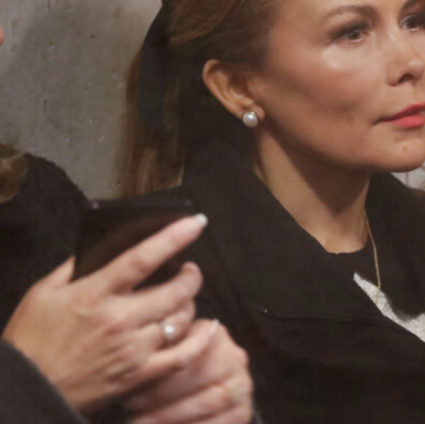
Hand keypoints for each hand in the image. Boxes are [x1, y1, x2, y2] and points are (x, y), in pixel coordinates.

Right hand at [1, 215, 212, 413]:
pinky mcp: (139, 374)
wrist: (28, 389)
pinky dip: (201, 340)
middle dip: (191, 275)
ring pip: (182, 318)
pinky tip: (208, 328)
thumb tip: (102, 246)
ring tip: (185, 298)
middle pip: (176, 289)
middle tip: (190, 269)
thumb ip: (74, 267)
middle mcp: (119, 319)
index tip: (196, 222)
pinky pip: (183, 355)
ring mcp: (132, 349)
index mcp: (94, 294)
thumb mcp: (42, 292)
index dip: (174, 237)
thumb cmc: (31, 339)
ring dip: (190, 304)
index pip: (143, 258)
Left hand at [126, 321, 253, 423]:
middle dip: (162, 398)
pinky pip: (220, 423)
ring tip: (142, 422)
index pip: (188, 355)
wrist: (201, 389)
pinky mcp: (244, 411)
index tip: (130, 393)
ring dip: (173, 416)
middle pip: (199, 378)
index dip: (159, 377)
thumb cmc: (173, 372)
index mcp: (215, 336)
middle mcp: (235, 357)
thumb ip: (160, 354)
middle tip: (133, 411)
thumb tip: (130, 362)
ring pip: (209, 402)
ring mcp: (243, 385)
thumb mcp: (168, 354)